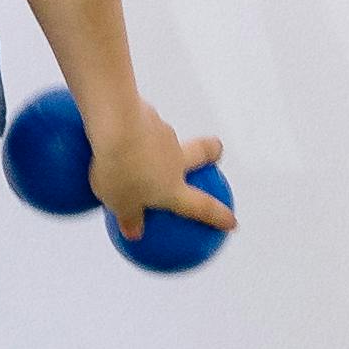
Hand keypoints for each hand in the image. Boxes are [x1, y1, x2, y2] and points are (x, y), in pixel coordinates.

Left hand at [83, 93, 236, 245]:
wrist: (116, 125)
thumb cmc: (119, 171)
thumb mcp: (118, 205)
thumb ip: (129, 218)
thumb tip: (134, 233)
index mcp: (172, 187)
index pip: (202, 206)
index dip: (219, 215)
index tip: (232, 222)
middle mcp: (175, 160)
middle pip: (203, 152)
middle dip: (212, 153)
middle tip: (215, 153)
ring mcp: (164, 135)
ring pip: (169, 138)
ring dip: (161, 142)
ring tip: (142, 147)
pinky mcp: (148, 115)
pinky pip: (144, 126)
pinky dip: (136, 131)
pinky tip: (116, 133)